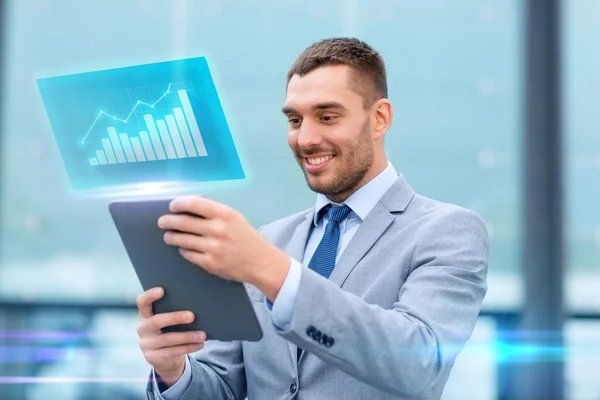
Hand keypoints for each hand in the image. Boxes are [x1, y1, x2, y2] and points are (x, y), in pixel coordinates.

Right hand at [136, 287, 205, 386]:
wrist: (165, 357)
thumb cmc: (171, 330)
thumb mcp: (169, 321)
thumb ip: (174, 311)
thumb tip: (197, 303)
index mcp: (145, 315)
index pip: (142, 302)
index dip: (150, 295)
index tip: (162, 290)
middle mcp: (142, 329)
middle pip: (156, 321)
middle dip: (175, 317)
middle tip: (192, 316)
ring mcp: (146, 344)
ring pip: (168, 339)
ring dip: (187, 336)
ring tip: (203, 335)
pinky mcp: (152, 358)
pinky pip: (172, 352)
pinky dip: (189, 347)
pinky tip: (200, 344)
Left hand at [157, 196, 290, 300]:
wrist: (260, 262)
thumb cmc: (246, 237)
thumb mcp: (235, 218)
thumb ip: (214, 212)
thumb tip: (189, 206)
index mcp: (224, 214)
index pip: (194, 204)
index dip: (178, 204)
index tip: (172, 206)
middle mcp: (217, 229)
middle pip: (183, 222)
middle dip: (168, 221)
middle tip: (162, 221)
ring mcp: (213, 247)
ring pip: (182, 239)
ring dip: (171, 236)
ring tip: (168, 236)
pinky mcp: (209, 263)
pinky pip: (188, 254)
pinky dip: (183, 249)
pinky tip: (183, 247)